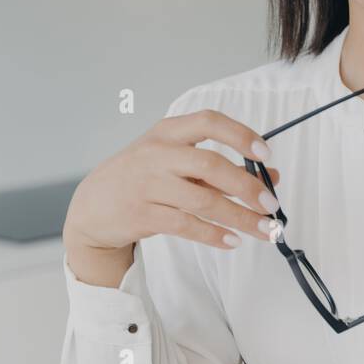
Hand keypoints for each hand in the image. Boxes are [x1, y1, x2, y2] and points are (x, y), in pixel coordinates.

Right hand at [63, 108, 283, 284]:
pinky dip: (214, 235)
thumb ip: (220, 170)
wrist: (91, 208)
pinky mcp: (141, 215)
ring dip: (239, 217)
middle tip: (271, 204)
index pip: (209, 122)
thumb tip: (271, 177)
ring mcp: (147, 185)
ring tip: (263, 229)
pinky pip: (186, 226)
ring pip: (203, 201)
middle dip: (247, 186)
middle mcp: (157, 154)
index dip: (241, 135)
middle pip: (211, 165)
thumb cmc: (142, 179)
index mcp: (168, 132)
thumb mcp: (175, 163)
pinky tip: (233, 241)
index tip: (266, 153)